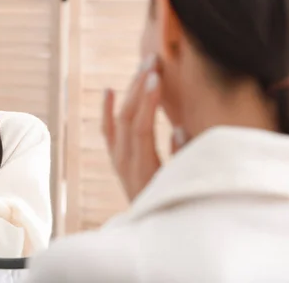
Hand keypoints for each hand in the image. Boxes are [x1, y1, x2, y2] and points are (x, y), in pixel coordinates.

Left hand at [102, 54, 175, 200]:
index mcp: (141, 166)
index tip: (157, 77)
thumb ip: (181, 159)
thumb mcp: (182, 184)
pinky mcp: (115, 158)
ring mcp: (117, 158)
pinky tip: (108, 89)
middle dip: (140, 86)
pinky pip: (107, 130)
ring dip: (130, 91)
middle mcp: (124, 160)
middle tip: (152, 61)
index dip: (148, 101)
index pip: (140, 126)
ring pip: (118, 118)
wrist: (150, 228)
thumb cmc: (172, 203)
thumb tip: (179, 129)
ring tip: (142, 67)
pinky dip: (106, 109)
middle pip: (127, 116)